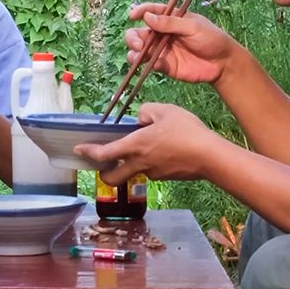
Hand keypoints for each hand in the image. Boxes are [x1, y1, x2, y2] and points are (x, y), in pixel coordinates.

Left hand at [74, 102, 217, 185]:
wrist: (210, 156)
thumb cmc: (187, 131)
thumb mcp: (164, 110)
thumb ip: (146, 111)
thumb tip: (139, 119)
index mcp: (135, 146)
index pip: (104, 154)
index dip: (89, 153)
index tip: (79, 150)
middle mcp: (140, 163)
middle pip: (112, 178)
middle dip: (103, 174)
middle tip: (102, 165)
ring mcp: (153, 173)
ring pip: (133, 172)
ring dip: (129, 165)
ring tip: (142, 148)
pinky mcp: (166, 177)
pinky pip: (151, 170)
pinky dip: (149, 163)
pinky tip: (163, 151)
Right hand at [123, 2, 240, 84]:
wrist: (222, 63)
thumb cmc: (211, 38)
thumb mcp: (192, 26)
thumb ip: (170, 23)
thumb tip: (147, 17)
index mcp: (170, 19)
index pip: (150, 11)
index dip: (140, 12)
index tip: (133, 15)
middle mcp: (162, 34)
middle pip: (139, 33)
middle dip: (133, 37)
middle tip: (139, 43)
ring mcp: (162, 51)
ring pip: (140, 51)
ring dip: (134, 52)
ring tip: (139, 55)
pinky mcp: (165, 66)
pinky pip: (151, 65)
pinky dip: (149, 65)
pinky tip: (156, 64)